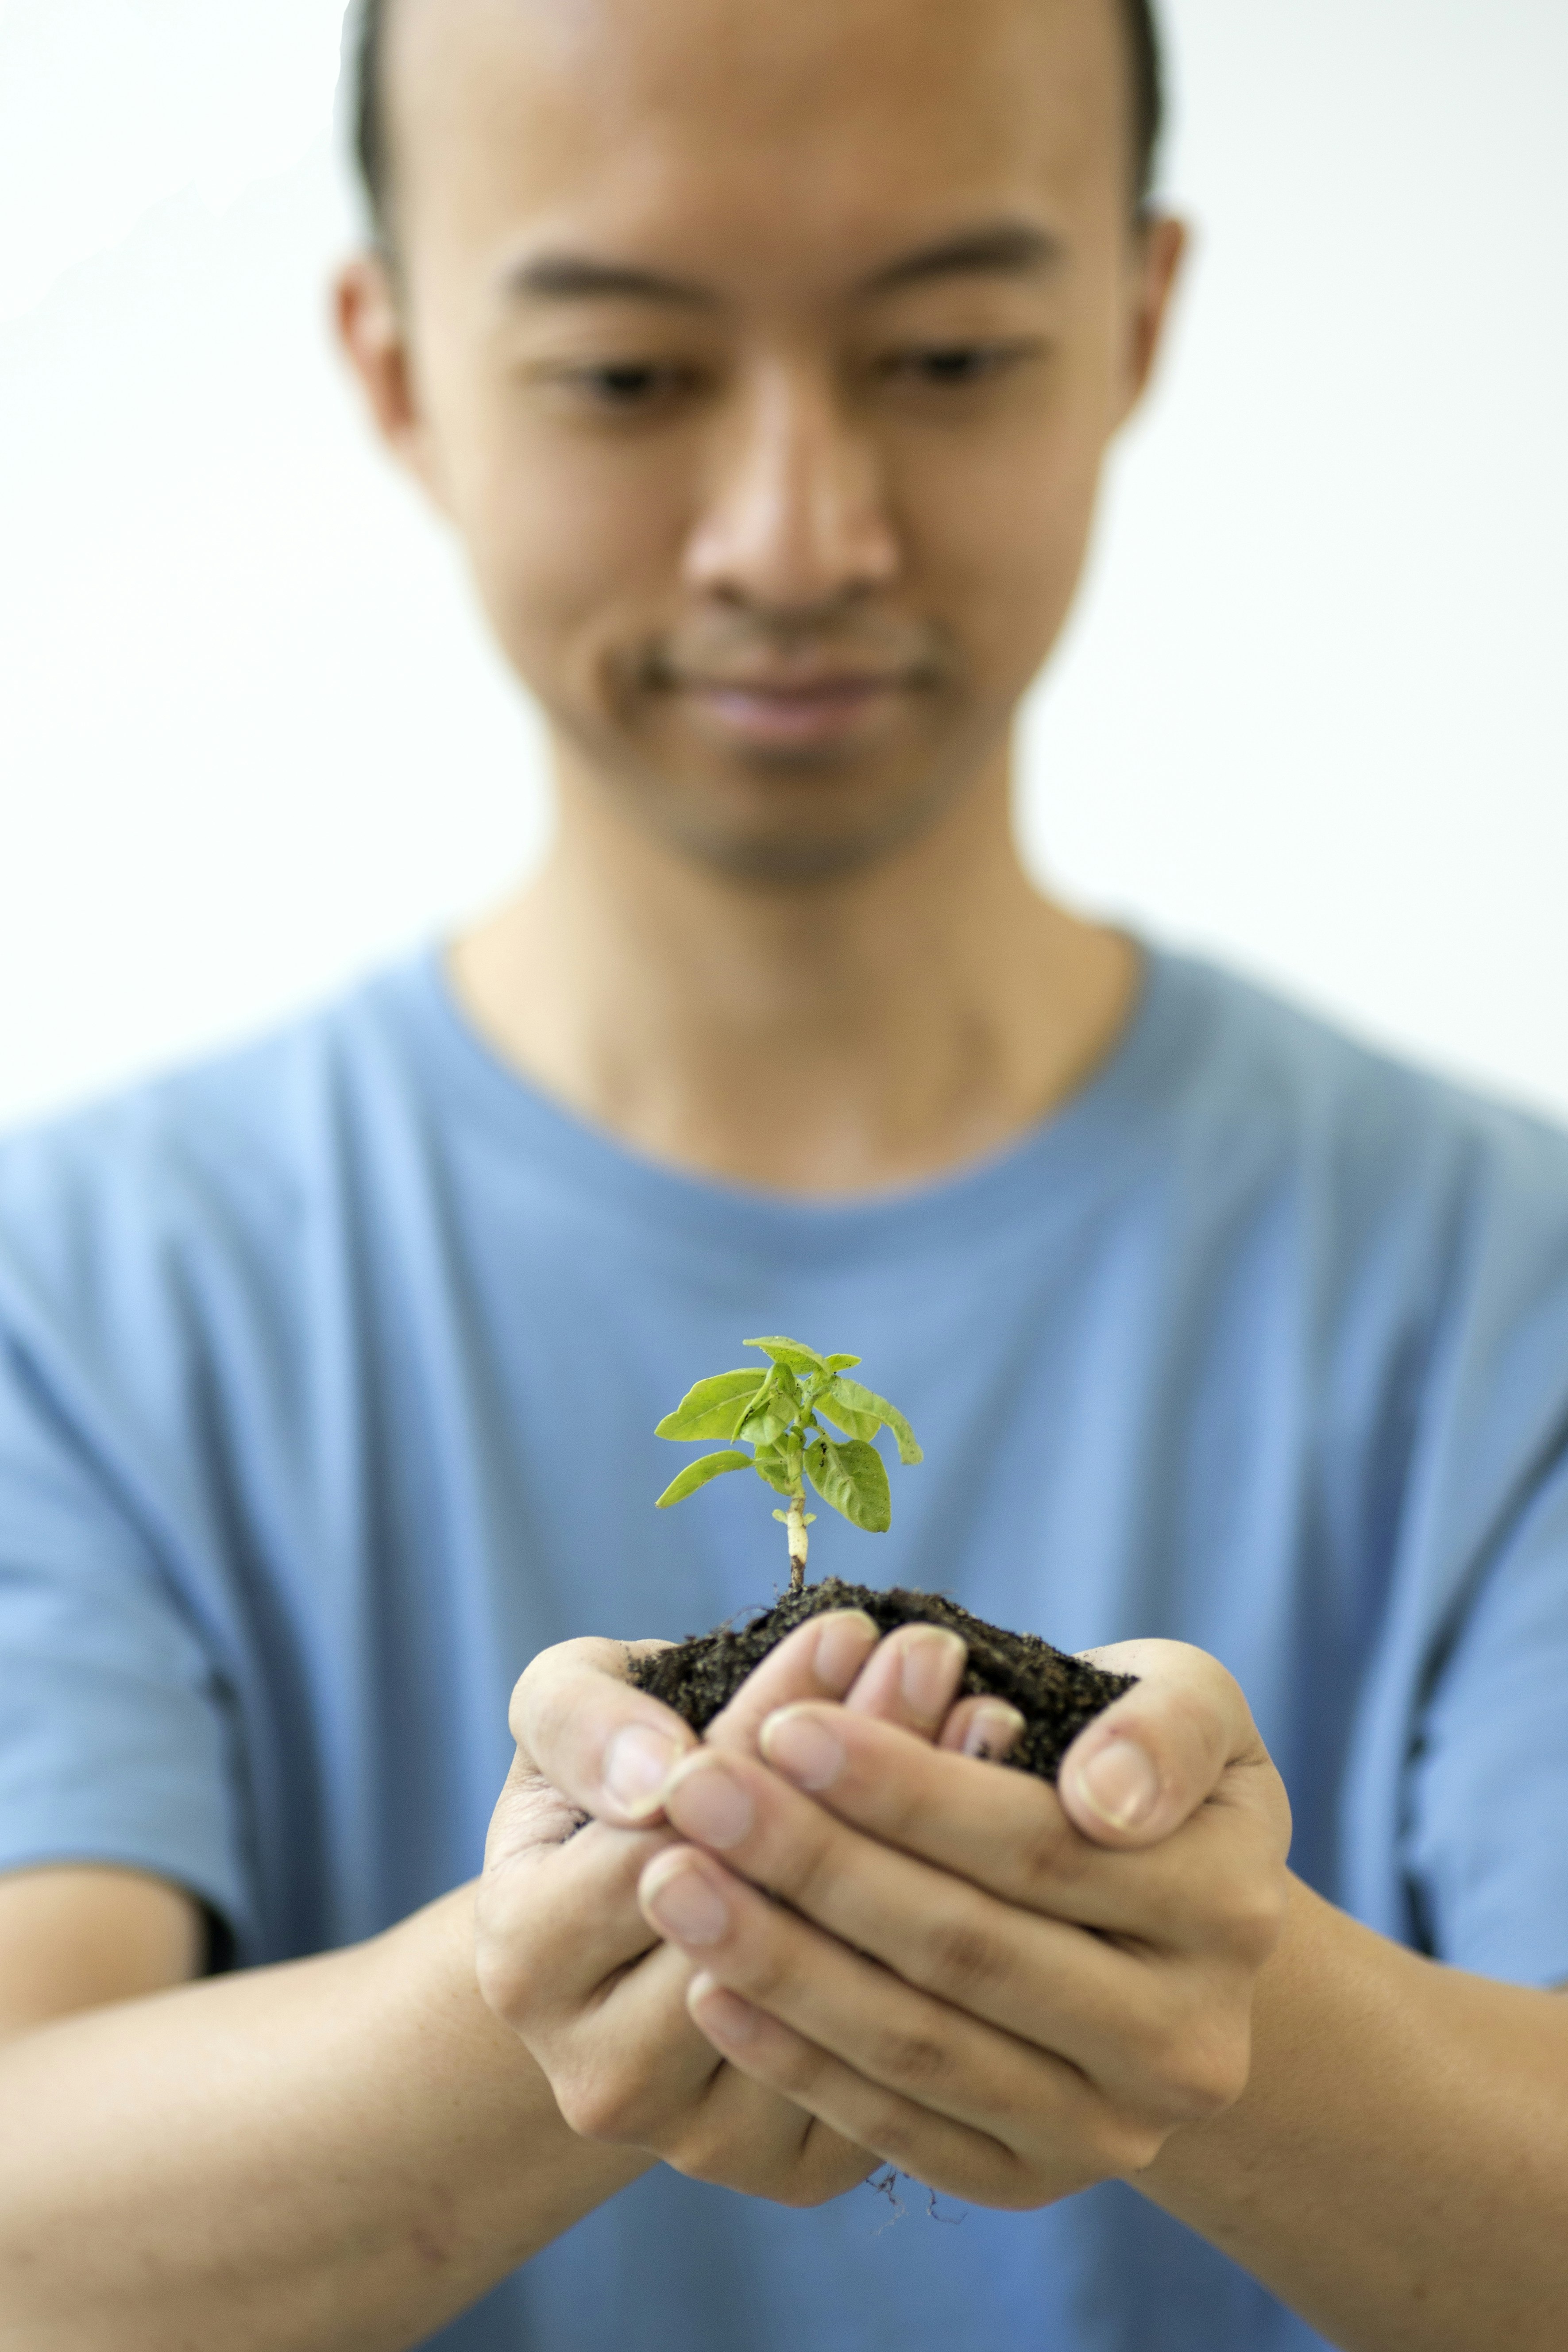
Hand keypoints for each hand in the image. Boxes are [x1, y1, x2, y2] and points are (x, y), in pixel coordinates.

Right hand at [474, 1611, 981, 2202]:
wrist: (624, 1946)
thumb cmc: (603, 1793)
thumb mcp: (565, 1720)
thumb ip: (588, 1722)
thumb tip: (665, 1774)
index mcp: (527, 1961)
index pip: (668, 1834)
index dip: (763, 1727)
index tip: (852, 1628)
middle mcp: (601, 2077)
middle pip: (763, 1912)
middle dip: (861, 1769)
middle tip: (940, 1657)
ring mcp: (700, 2141)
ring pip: (841, 1990)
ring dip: (928, 1845)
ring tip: (990, 1721)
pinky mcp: (795, 2171)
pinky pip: (892, 2059)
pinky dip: (949, 1943)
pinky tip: (999, 1834)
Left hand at [636, 1640, 1291, 2206]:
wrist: (1159, 1916)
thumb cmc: (1141, 1765)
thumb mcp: (1185, 1704)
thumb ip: (1162, 1726)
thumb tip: (1104, 1799)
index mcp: (1230, 1904)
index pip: (1035, 1843)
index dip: (904, 1787)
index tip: (784, 1725)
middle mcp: (1188, 2042)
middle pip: (965, 1946)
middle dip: (813, 1863)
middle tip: (695, 1790)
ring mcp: (1111, 2130)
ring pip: (919, 2044)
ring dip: (780, 1961)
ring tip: (673, 1879)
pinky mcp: (1030, 2181)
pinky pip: (898, 2125)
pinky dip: (796, 2058)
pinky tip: (709, 1985)